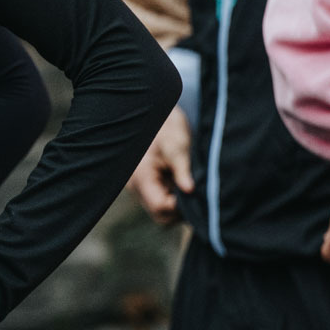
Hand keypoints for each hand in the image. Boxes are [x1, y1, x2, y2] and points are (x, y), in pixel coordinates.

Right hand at [128, 107, 193, 224]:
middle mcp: (136, 185)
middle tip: (193, 192)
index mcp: (141, 176)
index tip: (193, 194)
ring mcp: (139, 186)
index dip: (179, 207)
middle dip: (178, 209)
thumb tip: (191, 190)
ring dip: (175, 203)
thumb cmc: (166, 128)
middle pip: (159, 214)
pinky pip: (159, 200)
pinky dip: (172, 196)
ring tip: (186, 185)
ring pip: (159, 210)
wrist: (157, 116)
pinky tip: (180, 182)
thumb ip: (182, 170)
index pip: (160, 207)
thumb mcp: (177, 146)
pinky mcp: (146, 184)